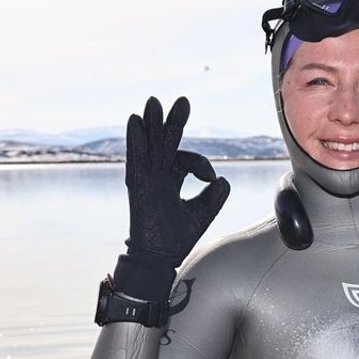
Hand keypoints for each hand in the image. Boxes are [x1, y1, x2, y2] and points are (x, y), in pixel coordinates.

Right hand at [113, 96, 229, 299]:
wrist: (159, 258)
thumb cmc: (177, 238)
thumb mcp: (202, 214)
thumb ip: (215, 197)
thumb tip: (223, 180)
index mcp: (172, 179)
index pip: (186, 159)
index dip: (200, 163)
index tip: (210, 178)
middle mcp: (158, 176)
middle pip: (165, 143)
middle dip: (173, 123)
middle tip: (182, 101)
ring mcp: (146, 179)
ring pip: (151, 146)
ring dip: (153, 124)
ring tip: (154, 102)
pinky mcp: (137, 187)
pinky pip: (136, 159)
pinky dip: (135, 141)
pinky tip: (135, 121)